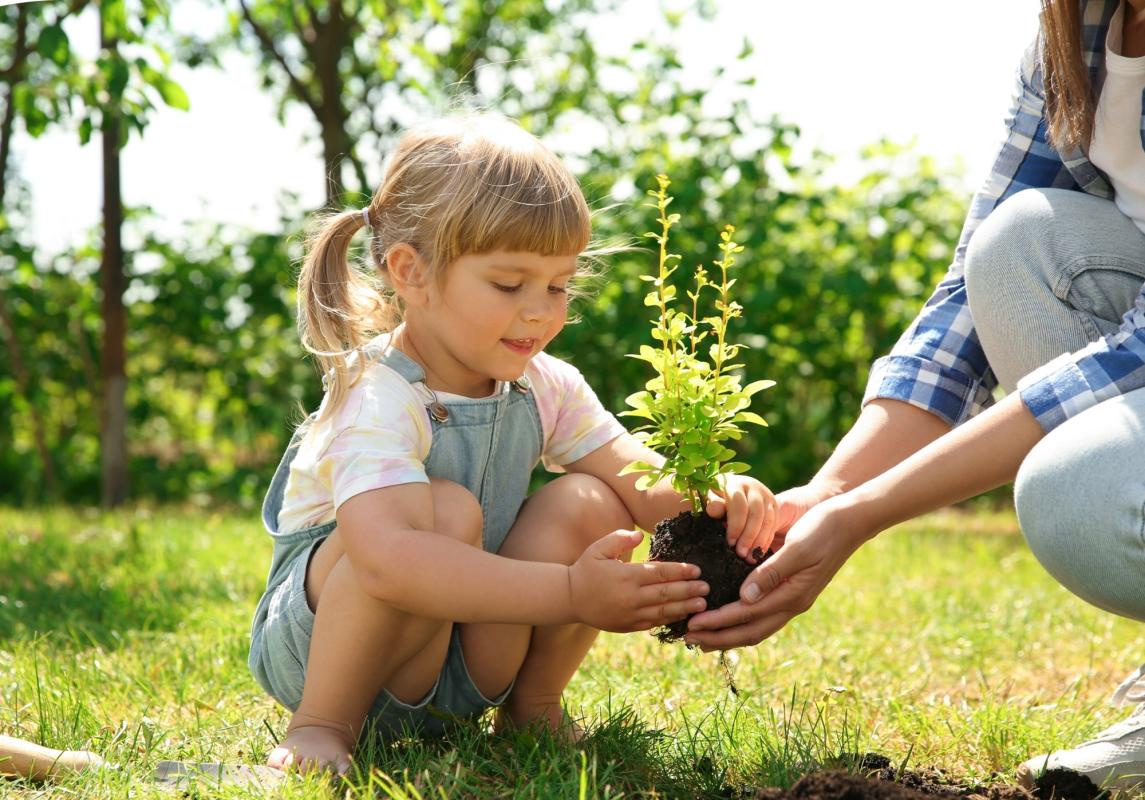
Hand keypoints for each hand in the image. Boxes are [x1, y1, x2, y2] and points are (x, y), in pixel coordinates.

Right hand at [568, 529, 709, 632]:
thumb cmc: (585, 569)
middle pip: (666, 593)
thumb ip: (619, 539)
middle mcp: (631, 596)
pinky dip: (669, 620)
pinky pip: (653, 623)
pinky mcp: (628, 626)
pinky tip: (682, 616)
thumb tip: (639, 534)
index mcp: (626, 576)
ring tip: (702, 605)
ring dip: (684, 608)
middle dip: (689, 590)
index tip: (696, 570)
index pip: (660, 572)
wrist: (569, 598)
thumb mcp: (598, 548)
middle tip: (707, 588)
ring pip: (663, 612)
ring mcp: (630, 614)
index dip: (680, 571)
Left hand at [683, 496, 869, 649]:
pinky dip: (741, 620)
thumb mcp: (797, 547)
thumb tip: (744, 599)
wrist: (850, 520)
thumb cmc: (823, 528)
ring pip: (756, 626)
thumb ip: (771, 573)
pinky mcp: (790, 589)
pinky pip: (762, 614)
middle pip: (750, 630)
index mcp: (793, 595)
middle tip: (688, 638)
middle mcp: (792, 602)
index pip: (746, 615)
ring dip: (728, 633)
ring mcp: (793, 598)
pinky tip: (726, 617)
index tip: (691, 624)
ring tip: (702, 636)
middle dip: (719, 636)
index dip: (717, 622)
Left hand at [705, 474, 777, 561]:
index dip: (735, 525)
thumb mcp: (711, 499)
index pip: (739, 505)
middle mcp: (753, 486)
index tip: (730, 542)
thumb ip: (713, 504)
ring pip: (767, 519)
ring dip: (759, 540)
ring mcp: (766, 495)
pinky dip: (766, 540)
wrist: (734, 491)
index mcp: (734, 483)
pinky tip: (758, 552)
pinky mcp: (774, 505)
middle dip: (749, 536)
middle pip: (756, 513)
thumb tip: (713, 509)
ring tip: (750, 557)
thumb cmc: (717, 498)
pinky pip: (773, 524)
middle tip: (741, 553)